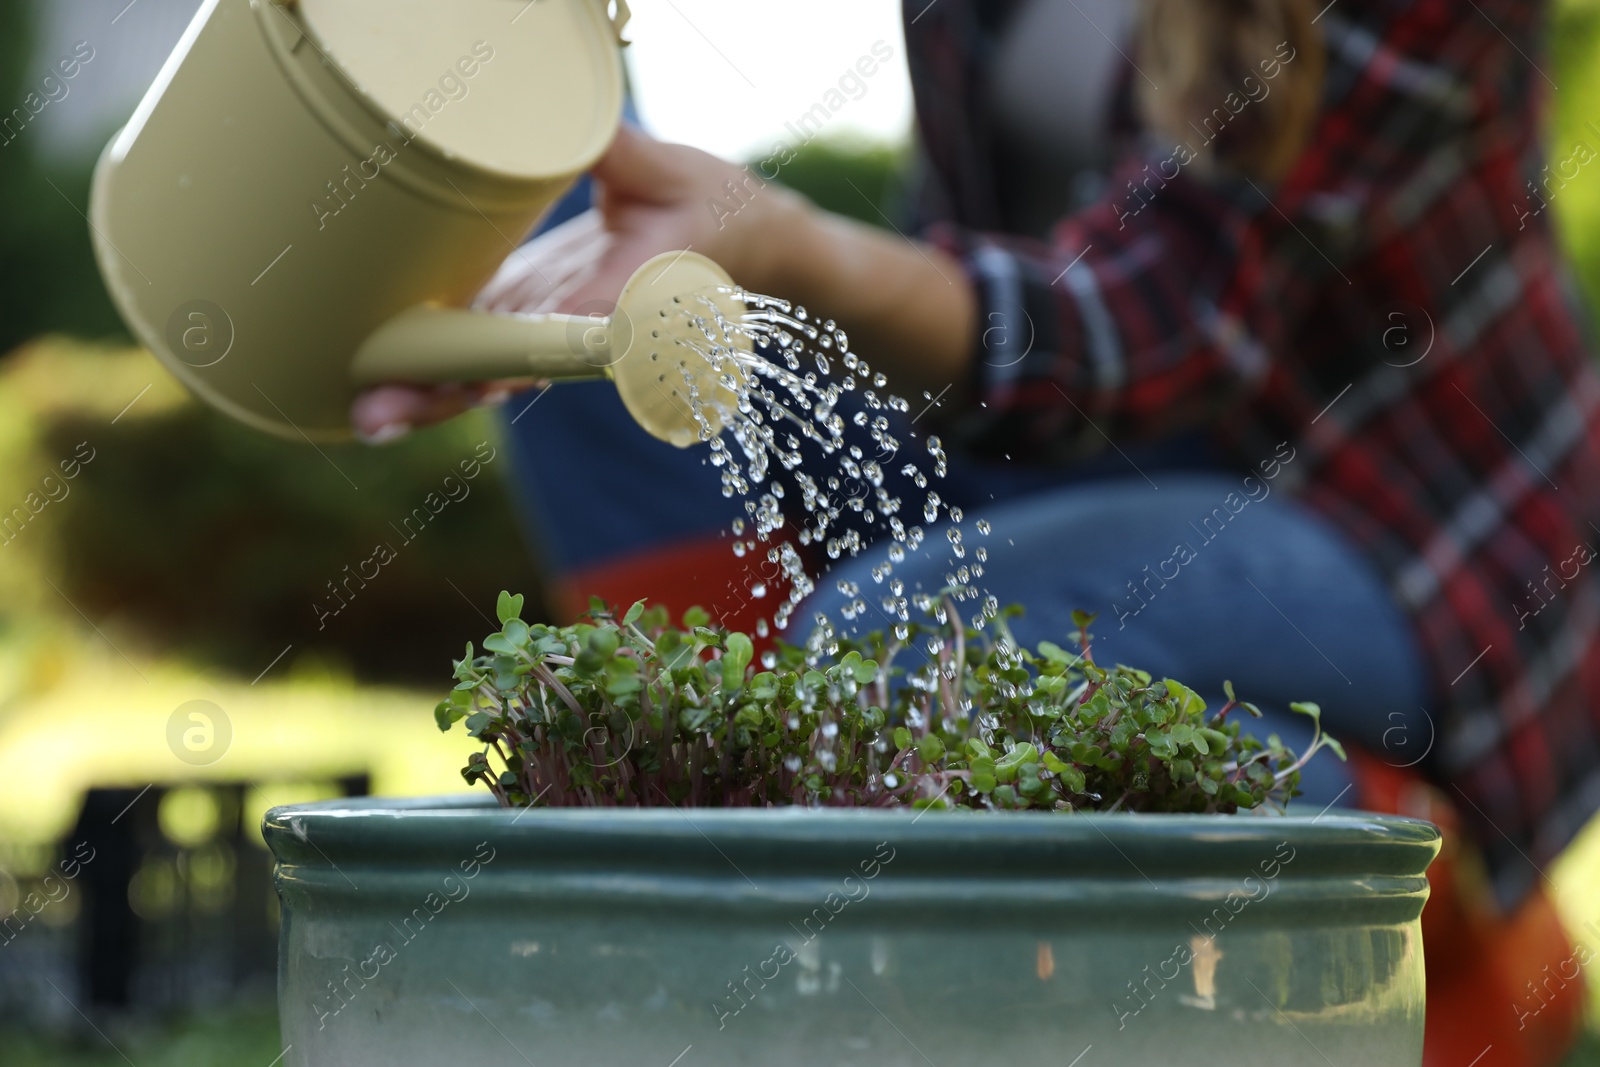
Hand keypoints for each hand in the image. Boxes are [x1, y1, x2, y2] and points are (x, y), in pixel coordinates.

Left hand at [351, 125, 801, 440]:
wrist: (735, 243)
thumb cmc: (708, 206)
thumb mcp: (670, 173)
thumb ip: (619, 154)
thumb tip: (572, 128)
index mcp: (625, 301)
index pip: (564, 335)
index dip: (515, 358)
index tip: (476, 380)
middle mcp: (581, 331)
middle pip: (506, 371)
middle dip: (445, 393)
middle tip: (380, 414)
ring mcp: (550, 326)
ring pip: (486, 372)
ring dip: (427, 394)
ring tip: (366, 416)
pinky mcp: (530, 313)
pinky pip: (478, 348)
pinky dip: (431, 365)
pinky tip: (377, 379)